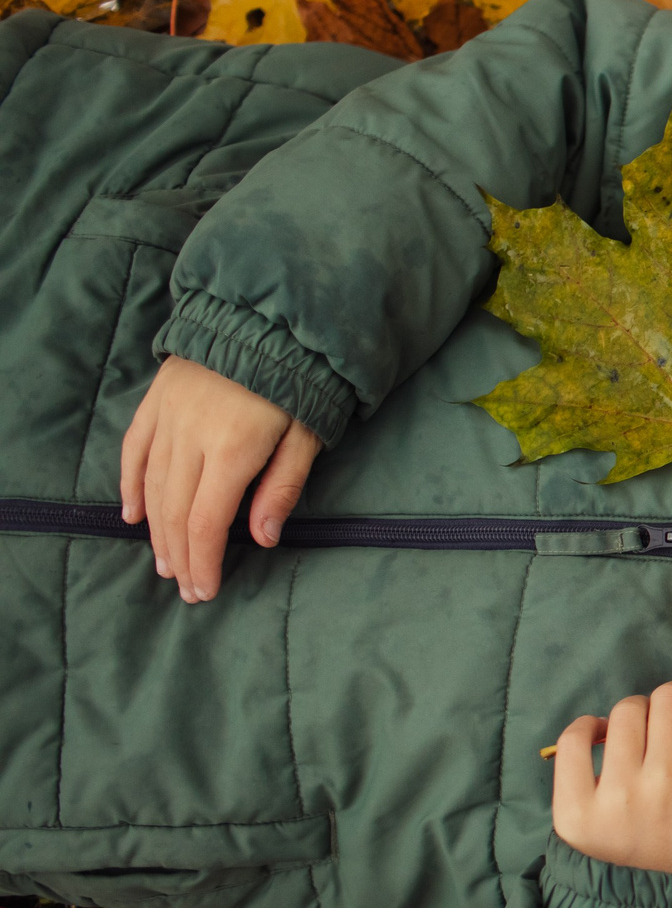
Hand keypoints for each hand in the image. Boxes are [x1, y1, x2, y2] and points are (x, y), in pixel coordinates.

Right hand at [119, 356, 320, 603]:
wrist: (267, 317)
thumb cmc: (299, 381)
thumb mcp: (306, 435)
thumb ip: (282, 487)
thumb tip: (261, 538)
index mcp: (232, 449)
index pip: (206, 521)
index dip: (203, 561)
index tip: (205, 590)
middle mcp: (190, 436)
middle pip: (175, 511)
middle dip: (181, 555)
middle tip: (187, 588)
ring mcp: (167, 418)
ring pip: (151, 486)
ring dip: (157, 530)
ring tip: (166, 563)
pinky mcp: (155, 401)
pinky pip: (134, 451)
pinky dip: (129, 486)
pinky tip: (133, 516)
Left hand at [550, 675, 671, 876]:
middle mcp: (669, 779)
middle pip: (669, 697)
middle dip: (670, 696)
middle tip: (666, 714)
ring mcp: (620, 792)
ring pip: (624, 712)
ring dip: (631, 714)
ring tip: (631, 734)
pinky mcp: (575, 805)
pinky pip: (575, 739)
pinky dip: (584, 728)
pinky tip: (594, 736)